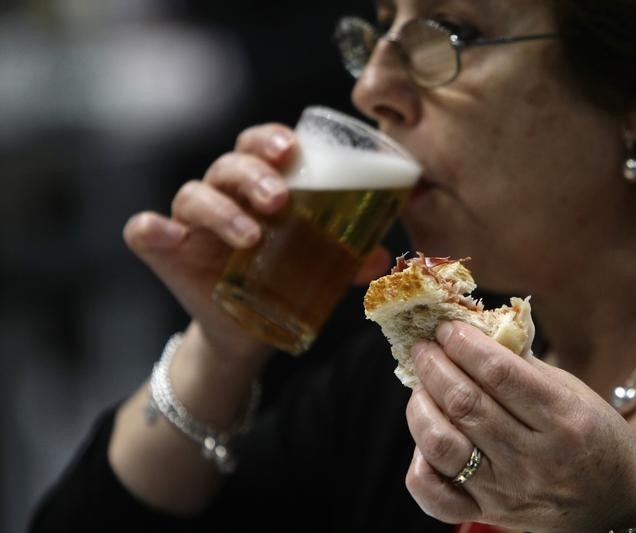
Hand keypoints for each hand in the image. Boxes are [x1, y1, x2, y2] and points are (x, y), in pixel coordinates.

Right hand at [123, 124, 390, 359]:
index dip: (270, 139)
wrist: (250, 331)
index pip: (258, 145)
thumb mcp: (319, 265)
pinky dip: (151, 230)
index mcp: (257, 185)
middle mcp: (221, 195)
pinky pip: (143, 232)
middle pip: (227, 166)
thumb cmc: (285, 279)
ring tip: (252, 236)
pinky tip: (171, 237)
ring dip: (221, 209)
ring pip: (193, 195)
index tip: (292, 150)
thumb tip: (381, 256)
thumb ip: (349, 256)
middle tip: (279, 200)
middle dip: (253, 175)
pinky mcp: (166, 253)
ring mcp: (190, 223)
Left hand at [405, 321, 635, 531]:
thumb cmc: (596, 440)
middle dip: (435, 366)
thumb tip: (478, 331)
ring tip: (421, 386)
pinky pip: (436, 497)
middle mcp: (532, 457)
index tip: (447, 328)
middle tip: (424, 347)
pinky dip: (420, 464)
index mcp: (562, 418)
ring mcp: (506, 490)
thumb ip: (525, 365)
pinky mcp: (487, 514)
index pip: (498, 373)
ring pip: (442, 444)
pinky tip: (426, 439)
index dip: (464, 344)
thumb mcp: (576, 392)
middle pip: (465, 403)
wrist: (615, 509)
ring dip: (421, 406)